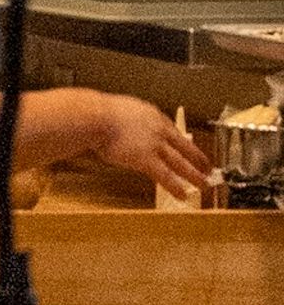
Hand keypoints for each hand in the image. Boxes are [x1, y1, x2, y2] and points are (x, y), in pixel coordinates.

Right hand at [76, 92, 216, 196]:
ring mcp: (154, 145)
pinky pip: (164, 176)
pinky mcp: (146, 159)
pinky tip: (182, 194)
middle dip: (198, 159)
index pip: (172, 131)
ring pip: (180, 163)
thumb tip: (118, 127)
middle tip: (208, 168)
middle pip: (184, 147)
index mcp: (152, 116)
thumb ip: (125, 120)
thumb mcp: (119, 110)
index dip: (182, 142)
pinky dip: (175, 186)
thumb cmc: (98, 114)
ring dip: (194, 175)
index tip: (188, 148)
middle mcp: (158, 130)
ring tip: (204, 184)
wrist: (96, 117)